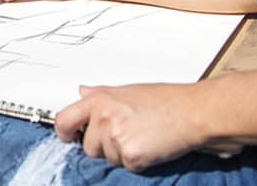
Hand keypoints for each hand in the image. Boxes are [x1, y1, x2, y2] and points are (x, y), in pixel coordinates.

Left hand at [53, 84, 224, 171]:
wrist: (192, 113)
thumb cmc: (166, 101)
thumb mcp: (129, 91)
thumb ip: (101, 94)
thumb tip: (82, 92)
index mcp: (100, 100)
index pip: (65, 119)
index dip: (64, 132)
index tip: (67, 136)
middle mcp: (104, 117)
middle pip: (87, 145)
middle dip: (103, 145)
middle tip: (128, 134)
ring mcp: (116, 137)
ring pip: (107, 158)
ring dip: (122, 154)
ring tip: (143, 137)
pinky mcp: (130, 155)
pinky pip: (126, 166)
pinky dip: (138, 161)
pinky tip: (151, 146)